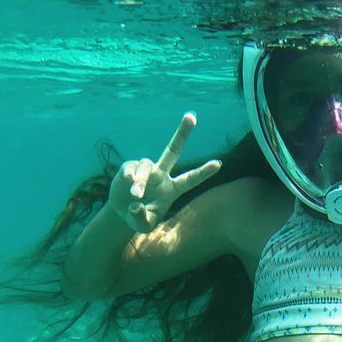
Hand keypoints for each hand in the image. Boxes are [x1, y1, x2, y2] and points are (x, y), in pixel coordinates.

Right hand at [107, 112, 221, 232]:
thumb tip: (136, 204)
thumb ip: (142, 218)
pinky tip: (128, 182)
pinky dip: (130, 175)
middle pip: (173, 150)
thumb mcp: (144, 225)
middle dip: (182, 133)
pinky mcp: (130, 167)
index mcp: (172, 189)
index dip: (203, 172)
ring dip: (140, 181)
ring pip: (146, 167)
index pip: (190, 179)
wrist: (122, 212)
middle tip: (192, 115)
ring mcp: (146, 169)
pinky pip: (131, 168)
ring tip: (136, 195)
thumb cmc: (139, 217)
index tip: (219, 164)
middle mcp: (162, 175)